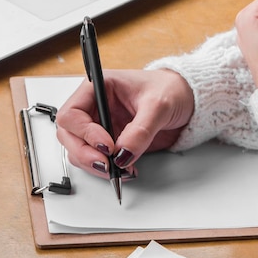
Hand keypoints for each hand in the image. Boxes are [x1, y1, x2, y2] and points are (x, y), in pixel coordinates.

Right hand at [56, 69, 193, 178]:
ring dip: (95, 165)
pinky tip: (126, 168)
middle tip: (106, 164)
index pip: (72, 113)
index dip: (84, 132)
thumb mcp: (159, 105)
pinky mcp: (112, 142)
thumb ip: (140, 130)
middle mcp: (96, 106)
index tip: (107, 145)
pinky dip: (107, 169)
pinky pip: (98, 159)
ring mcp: (102, 125)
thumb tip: (123, 154)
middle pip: (69, 135)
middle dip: (84, 153)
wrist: (188, 99)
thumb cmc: (171, 89)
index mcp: (99, 87)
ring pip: (79, 151)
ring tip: (120, 169)